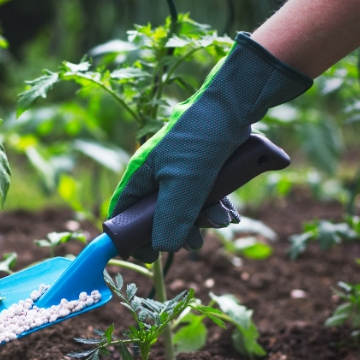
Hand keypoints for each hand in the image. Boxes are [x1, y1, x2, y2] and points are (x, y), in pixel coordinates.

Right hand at [107, 33, 311, 262]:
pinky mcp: (204, 169)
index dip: (132, 236)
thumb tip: (162, 248)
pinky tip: (231, 214)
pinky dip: (217, 208)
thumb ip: (171, 218)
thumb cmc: (200, 138)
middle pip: (158, 216)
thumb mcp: (184, 183)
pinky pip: (206, 198)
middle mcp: (157, 175)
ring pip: (186, 209)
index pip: (123, 213)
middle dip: (179, 231)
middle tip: (195, 240)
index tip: (148, 255)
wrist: (236, 104)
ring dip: (204, 220)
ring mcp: (181, 172)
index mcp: (140, 175)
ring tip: (222, 221)